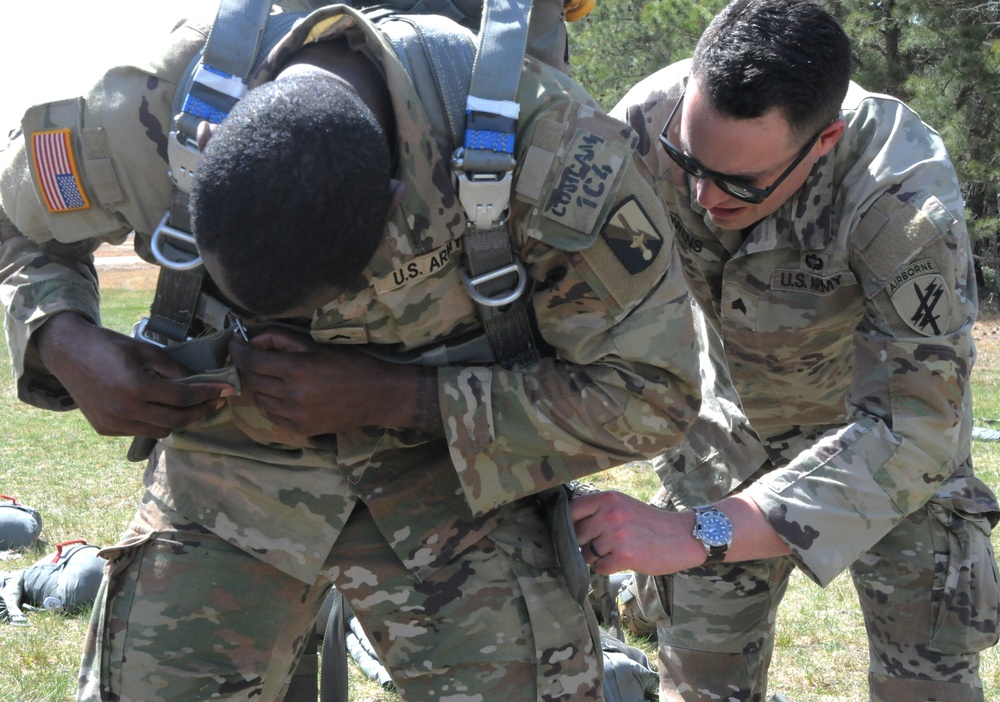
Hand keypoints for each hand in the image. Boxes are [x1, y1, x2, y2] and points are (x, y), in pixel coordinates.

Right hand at [34, 313, 234, 436]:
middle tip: (217, 402)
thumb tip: (201, 381)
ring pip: (161, 430)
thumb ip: (174, 369)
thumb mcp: (146, 350)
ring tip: (194, 406)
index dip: (209, 394)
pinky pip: (141, 431)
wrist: (68, 353)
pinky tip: (163, 409)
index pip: (184, 397)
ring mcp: (114, 423)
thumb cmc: (109, 346)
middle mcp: (125, 410)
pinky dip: (156, 422)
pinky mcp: (105, 428)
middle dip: (202, 412)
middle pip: (177, 420)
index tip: (228, 390)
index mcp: (137, 387)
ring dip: (180, 420)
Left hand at [228, 326, 439, 436]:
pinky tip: (290, 396)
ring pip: (260, 399)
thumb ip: (281, 339)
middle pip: (252, 379)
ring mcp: (296, 415)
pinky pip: (273, 416)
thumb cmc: (350, 364)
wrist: (378, 395)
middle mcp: (292, 394)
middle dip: (251, 367)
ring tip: (278, 379)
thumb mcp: (316, 345)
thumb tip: (252, 340)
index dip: (238, 349)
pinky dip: (275, 405)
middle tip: (260, 359)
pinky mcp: (301, 430)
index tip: (234, 343)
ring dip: (263, 387)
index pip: (251, 359)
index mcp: (296, 369)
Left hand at [570, 490, 705, 574]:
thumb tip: (568, 526)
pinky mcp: (624, 555)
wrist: (682, 536)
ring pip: (586, 554)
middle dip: (584, 544)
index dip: (569, 523)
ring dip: (596, 558)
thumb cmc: (649, 522)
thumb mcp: (623, 505)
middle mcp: (610, 514)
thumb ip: (598, 511)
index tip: (573, 530)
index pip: (572, 510)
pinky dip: (607, 568)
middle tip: (601, 545)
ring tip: (614, 552)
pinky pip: (600, 568)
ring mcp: (616, 535)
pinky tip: (621, 560)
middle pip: (576, 535)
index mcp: (608, 498)